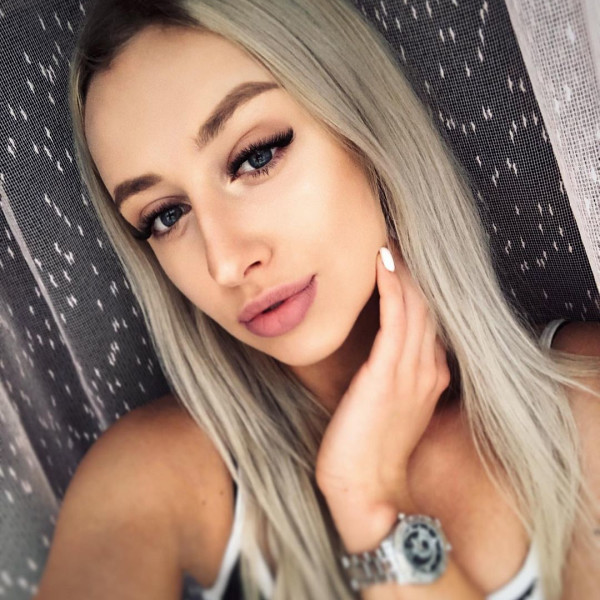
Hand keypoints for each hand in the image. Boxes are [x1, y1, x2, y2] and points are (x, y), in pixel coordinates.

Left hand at [315, 246, 450, 521]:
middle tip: (396, 238)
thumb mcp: (390, 408)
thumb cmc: (369, 449)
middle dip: (413, 271)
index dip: (417, 288)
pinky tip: (382, 264)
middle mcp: (426, 368)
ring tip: (389, 241)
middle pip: (427, 307)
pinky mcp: (386, 374)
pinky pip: (393, 319)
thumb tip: (378, 354)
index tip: (400, 261)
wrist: (365, 488)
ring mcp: (409, 371)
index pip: (428, 320)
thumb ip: (392, 378)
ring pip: (414, 307)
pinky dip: (390, 288)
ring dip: (402, 270)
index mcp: (429, 375)